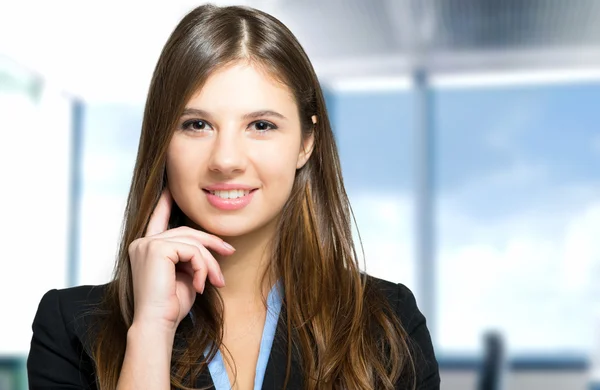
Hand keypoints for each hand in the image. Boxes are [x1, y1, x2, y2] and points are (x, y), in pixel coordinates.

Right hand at [128, 187, 233, 330]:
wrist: (158, 324)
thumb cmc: (171, 306)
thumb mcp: (184, 275)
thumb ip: (190, 257)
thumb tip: (209, 248)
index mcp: (146, 248)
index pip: (158, 219)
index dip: (165, 204)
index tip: (171, 189)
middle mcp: (142, 243)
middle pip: (186, 232)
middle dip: (211, 243)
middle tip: (230, 252)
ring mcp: (148, 244)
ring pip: (192, 242)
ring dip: (210, 263)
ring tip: (217, 281)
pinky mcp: (157, 249)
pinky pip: (192, 250)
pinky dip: (202, 267)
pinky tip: (200, 285)